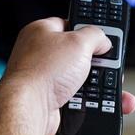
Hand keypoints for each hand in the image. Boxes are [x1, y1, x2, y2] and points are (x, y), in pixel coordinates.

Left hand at [3, 17, 134, 134]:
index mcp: (41, 32)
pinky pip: (75, 97)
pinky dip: (86, 100)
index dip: (88, 30)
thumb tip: (103, 40)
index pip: (70, 24)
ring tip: (103, 86)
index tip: (103, 37)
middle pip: (77, 53)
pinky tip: (93, 100)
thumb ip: (96, 35)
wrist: (28, 110)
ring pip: (79, 78)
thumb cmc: (42, 73)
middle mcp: (39, 54)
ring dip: (95, 84)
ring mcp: (44, 77)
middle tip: (106, 64)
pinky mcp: (49, 99)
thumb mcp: (79, 42)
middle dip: (96, 62)